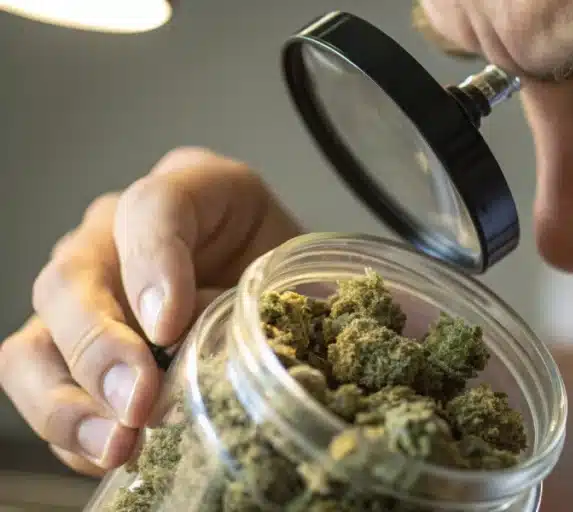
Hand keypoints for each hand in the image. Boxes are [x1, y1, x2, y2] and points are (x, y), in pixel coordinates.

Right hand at [0, 147, 302, 475]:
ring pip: (37, 340)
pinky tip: (115, 454)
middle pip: (73, 275)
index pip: (151, 207)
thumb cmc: (299, 279)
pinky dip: (72, 431)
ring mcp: (89, 292)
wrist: (295, 302)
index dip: (152, 264)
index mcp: (194, 189)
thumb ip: (272, 302)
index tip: (171, 325)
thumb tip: (221, 355)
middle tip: (138, 400)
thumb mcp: (303, 277)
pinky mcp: (74, 350)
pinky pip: (43, 390)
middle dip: (99, 346)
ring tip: (118, 442)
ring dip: (67, 400)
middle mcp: (120, 231)